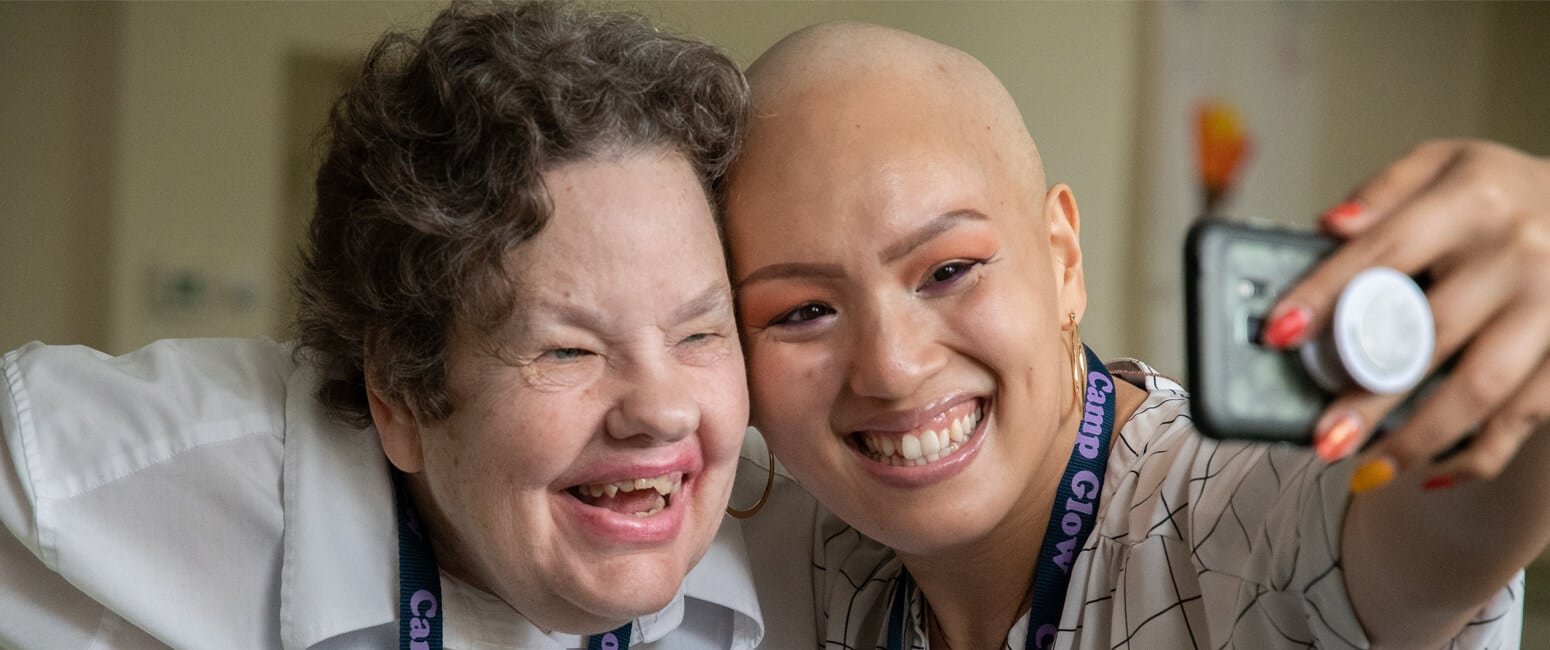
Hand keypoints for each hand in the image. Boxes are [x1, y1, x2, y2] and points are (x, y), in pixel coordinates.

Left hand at [1262, 139, 1549, 488]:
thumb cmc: (1496, 194)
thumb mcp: (1442, 164)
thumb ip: (1383, 191)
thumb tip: (1329, 225)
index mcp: (1473, 200)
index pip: (1384, 250)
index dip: (1327, 293)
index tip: (1280, 332)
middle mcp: (1518, 253)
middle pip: (1430, 333)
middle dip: (1370, 392)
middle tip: (1321, 436)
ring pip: (1480, 388)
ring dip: (1418, 438)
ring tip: (1364, 467)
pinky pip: (1523, 416)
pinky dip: (1478, 453)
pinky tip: (1432, 472)